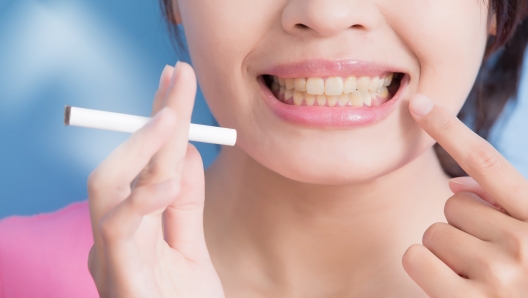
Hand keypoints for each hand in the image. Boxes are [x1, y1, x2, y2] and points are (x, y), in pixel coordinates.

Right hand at [87, 62, 224, 297]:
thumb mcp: (191, 249)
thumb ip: (184, 204)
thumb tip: (185, 152)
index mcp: (134, 227)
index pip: (145, 163)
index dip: (159, 118)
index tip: (175, 79)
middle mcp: (115, 236)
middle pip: (123, 163)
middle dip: (151, 119)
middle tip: (178, 82)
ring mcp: (111, 257)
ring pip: (104, 188)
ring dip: (139, 148)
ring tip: (171, 120)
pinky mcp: (119, 281)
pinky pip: (117, 234)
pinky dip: (140, 203)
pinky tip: (165, 183)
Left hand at [402, 94, 527, 296]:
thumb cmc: (526, 279)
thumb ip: (503, 207)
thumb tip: (455, 184)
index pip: (487, 162)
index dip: (450, 129)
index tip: (418, 103)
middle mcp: (525, 244)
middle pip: (452, 204)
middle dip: (462, 226)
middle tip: (486, 256)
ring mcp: (499, 276)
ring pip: (432, 232)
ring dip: (445, 251)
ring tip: (475, 275)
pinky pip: (416, 258)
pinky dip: (424, 268)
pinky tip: (455, 288)